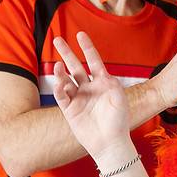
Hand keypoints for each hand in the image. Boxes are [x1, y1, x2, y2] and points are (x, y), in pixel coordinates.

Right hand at [50, 32, 131, 160]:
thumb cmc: (118, 121)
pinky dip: (59, 89)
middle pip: (75, 66)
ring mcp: (78, 98)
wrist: (109, 142)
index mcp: (102, 83)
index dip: (87, 47)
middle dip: (66, 52)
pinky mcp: (70, 110)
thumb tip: (104, 75)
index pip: (93, 61)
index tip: (80, 34)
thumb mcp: (120, 100)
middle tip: (57, 39)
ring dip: (61, 72)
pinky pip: (62, 96)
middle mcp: (88, 88)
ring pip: (66, 80)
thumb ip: (113, 85)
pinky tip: (60, 84)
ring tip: (57, 66)